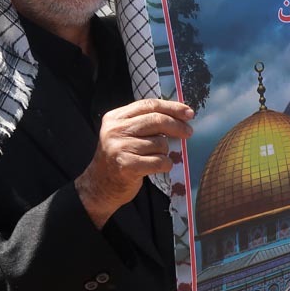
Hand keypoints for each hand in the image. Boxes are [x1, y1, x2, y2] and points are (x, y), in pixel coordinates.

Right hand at [76, 99, 193, 227]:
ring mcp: (120, 147)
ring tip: (155, 157)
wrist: (100, 185)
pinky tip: (159, 167)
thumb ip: (146, 122)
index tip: (189, 113)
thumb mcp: (126, 133)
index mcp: (115, 117)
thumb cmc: (121, 157)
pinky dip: (165, 164)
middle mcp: (115, 130)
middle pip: (156, 120)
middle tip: (188, 132)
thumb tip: (181, 115)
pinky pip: (160, 161)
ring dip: (165, 151)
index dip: (172, 107)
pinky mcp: (127, 165)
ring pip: (160, 143)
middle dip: (177, 126)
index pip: (149, 105)